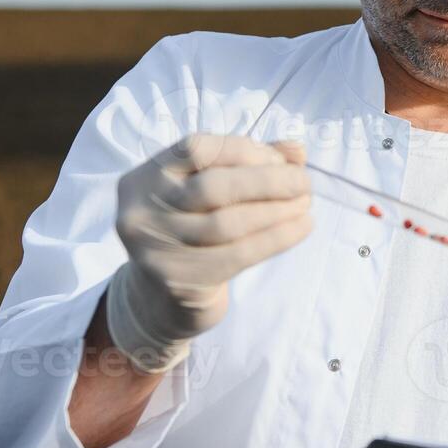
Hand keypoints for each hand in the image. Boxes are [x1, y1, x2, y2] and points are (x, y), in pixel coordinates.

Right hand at [108, 133, 312, 370]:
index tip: (279, 160)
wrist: (162, 299)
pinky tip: (303, 227)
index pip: (197, 149)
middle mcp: (142, 210)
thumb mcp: (211, 193)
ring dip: (277, 210)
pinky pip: (239, 254)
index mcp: (145, 177)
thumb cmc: (194, 232)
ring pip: (228, 223)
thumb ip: (251, 164)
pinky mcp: (179, 281)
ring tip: (305, 204)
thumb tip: (296, 150)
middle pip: (214, 186)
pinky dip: (277, 238)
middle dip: (268, 181)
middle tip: (304, 183)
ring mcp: (156, 248)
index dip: (245, 150)